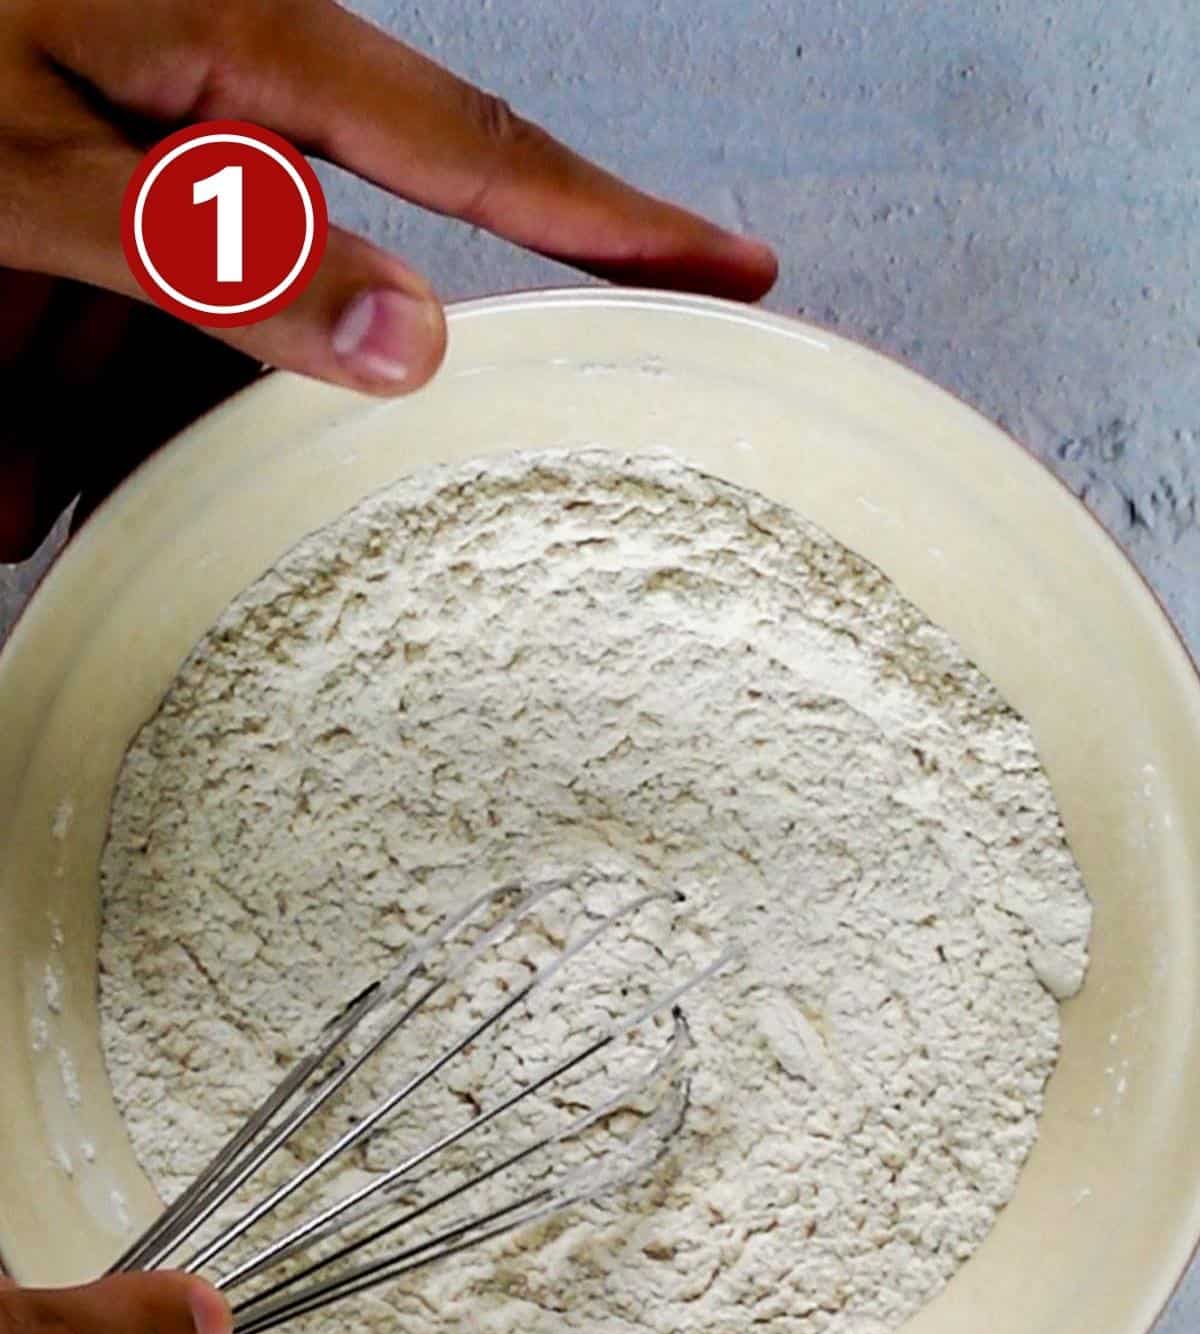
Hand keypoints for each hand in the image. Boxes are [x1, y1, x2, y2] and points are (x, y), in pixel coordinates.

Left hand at [0, 0, 777, 560]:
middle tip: (155, 441)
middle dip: (236, 403)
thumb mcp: (26, 160)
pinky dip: (37, 416)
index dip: (607, 221)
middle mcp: (204, 114)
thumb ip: (219, 254)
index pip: (471, 150)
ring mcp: (133, 170)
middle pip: (288, 294)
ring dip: (93, 424)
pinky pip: (94, 344)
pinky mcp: (66, 213)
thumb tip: (410, 340)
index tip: (731, 273)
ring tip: (2, 454)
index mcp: (236, 51)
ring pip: (175, 344)